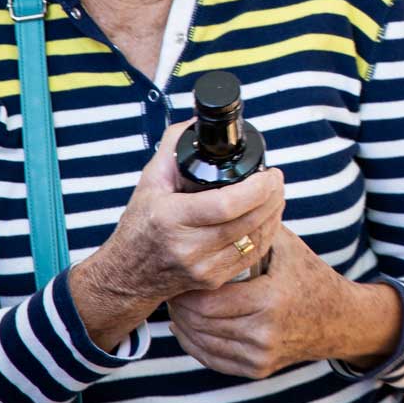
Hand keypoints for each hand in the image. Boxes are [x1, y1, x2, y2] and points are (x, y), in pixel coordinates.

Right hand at [68, 121, 284, 350]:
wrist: (126, 276)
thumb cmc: (140, 223)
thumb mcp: (150, 181)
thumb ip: (174, 146)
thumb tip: (199, 121)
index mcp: (170, 218)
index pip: (226, 205)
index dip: (257, 188)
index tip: (269, 173)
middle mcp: (186, 247)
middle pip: (246, 222)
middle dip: (272, 197)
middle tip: (277, 180)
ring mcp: (201, 268)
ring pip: (255, 240)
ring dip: (274, 214)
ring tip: (277, 195)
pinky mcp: (212, 281)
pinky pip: (251, 256)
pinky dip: (266, 234)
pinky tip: (269, 218)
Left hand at [168, 223, 401, 377]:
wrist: (339, 319)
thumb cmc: (310, 276)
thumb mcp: (287, 247)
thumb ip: (255, 228)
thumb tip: (222, 200)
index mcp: (271, 299)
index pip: (208, 301)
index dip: (189, 289)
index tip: (184, 273)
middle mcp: (265, 332)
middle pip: (200, 323)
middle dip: (182, 305)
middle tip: (177, 287)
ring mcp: (261, 355)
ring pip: (201, 342)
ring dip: (185, 323)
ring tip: (181, 304)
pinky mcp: (258, 369)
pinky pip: (212, 359)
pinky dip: (195, 342)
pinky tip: (189, 326)